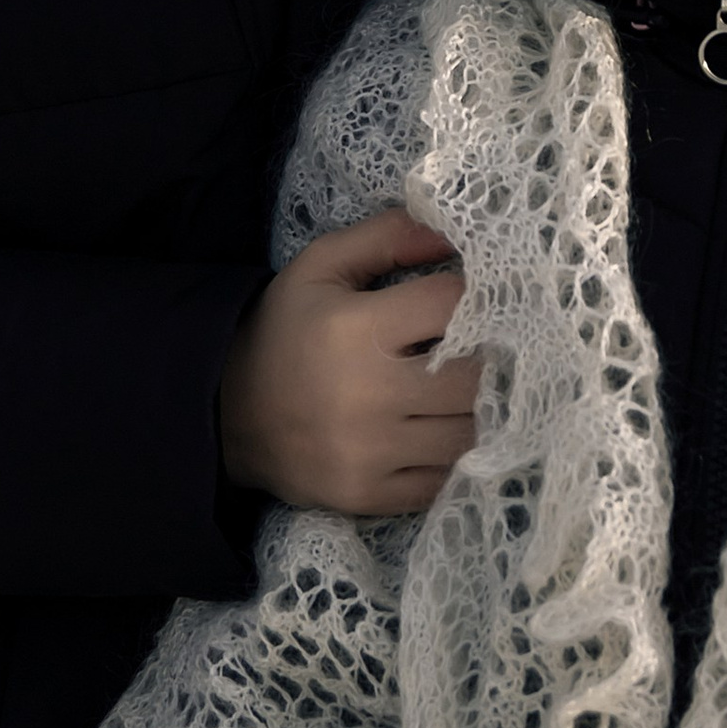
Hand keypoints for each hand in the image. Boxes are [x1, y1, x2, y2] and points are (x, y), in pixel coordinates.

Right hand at [220, 207, 481, 514]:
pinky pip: (445, 480)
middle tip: (501, 348)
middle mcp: (367, 394)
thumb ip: (388, 237)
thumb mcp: (322, 267)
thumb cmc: (285, 330)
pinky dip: (460, 458)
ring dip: (485, 411)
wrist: (225, 414)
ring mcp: (369, 453)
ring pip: (468, 434)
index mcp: (355, 329)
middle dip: (494, 359)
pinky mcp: (368, 495)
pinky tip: (453, 431)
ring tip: (482, 390)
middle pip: (474, 378)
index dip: (482, 294)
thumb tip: (454, 233)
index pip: (452, 305)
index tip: (491, 295)